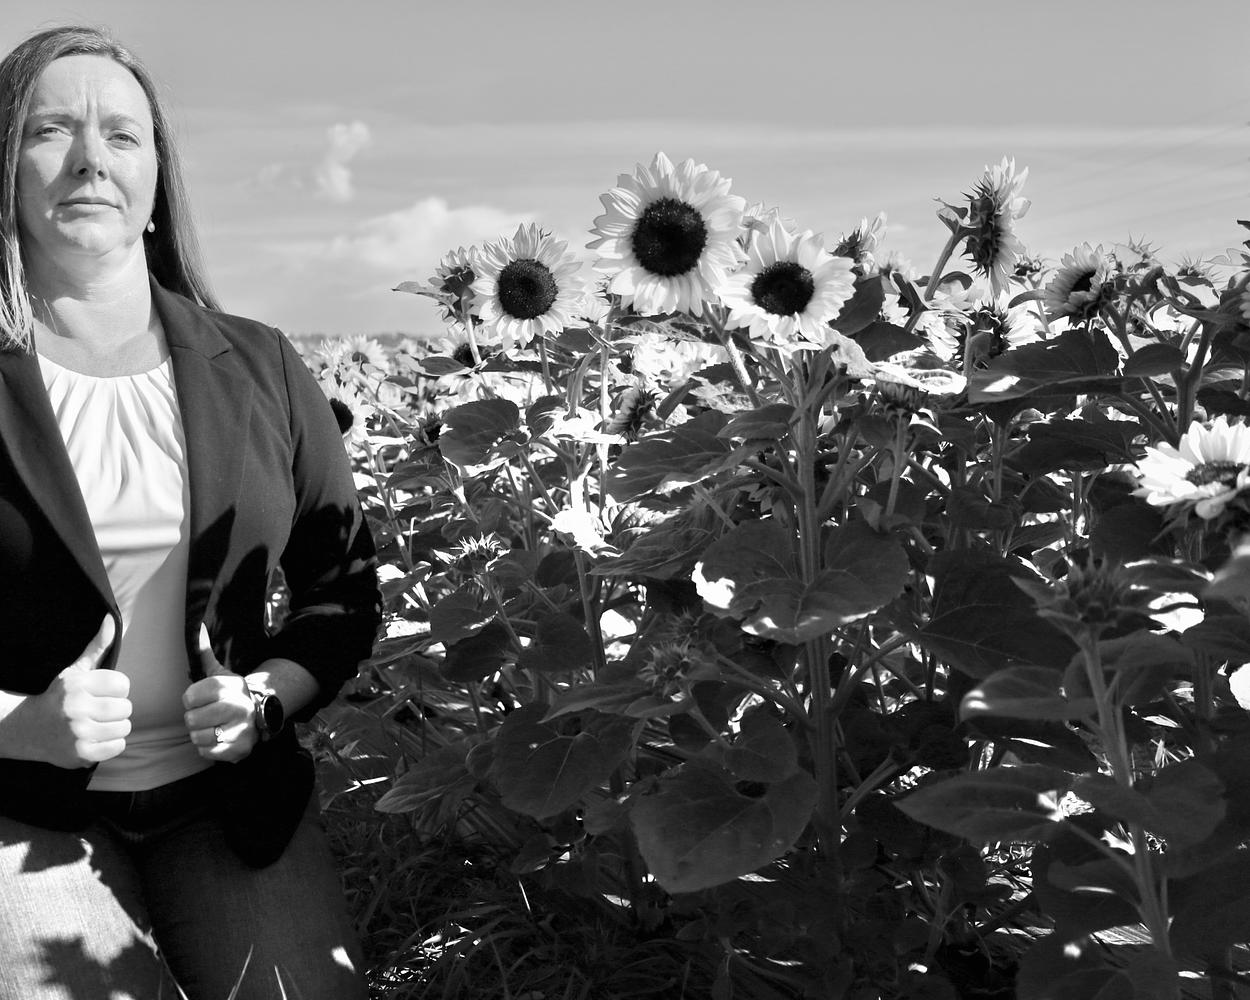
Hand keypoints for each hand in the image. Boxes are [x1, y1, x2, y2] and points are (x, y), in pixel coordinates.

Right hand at [33, 616, 129, 768]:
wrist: (29, 729)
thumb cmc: (60, 697)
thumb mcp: (75, 671)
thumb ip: (97, 646)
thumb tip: (112, 620)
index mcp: (78, 684)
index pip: (123, 684)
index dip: (116, 689)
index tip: (102, 693)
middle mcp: (77, 708)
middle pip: (126, 708)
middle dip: (116, 709)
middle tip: (98, 710)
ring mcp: (79, 733)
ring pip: (124, 727)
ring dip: (115, 727)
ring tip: (96, 724)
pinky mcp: (81, 754)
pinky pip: (118, 746)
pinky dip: (111, 743)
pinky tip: (95, 738)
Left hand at [182, 624, 257, 762]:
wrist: (259, 715)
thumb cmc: (229, 695)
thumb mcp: (219, 673)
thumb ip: (204, 653)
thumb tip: (198, 627)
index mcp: (230, 686)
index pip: (191, 696)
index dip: (190, 700)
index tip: (199, 699)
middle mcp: (239, 706)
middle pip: (192, 719)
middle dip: (194, 719)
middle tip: (205, 715)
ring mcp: (241, 728)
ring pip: (198, 737)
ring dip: (200, 734)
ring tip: (212, 727)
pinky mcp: (240, 749)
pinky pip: (207, 752)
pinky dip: (207, 748)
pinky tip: (218, 738)